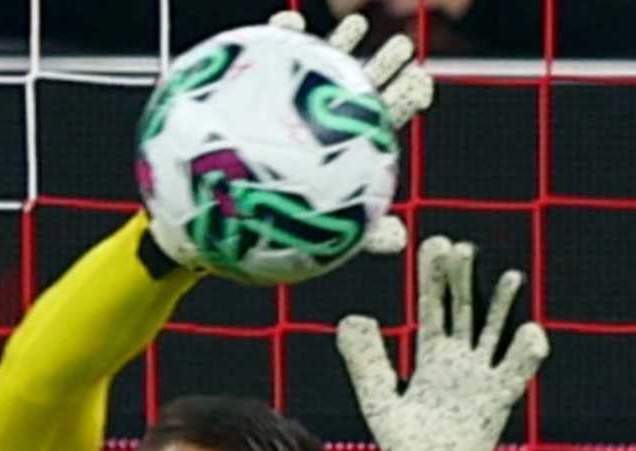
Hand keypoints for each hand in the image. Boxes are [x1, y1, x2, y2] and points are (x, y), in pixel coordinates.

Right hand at [265, 9, 432, 255]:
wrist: (212, 214)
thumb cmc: (264, 229)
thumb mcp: (318, 235)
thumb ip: (361, 234)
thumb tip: (401, 241)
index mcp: (344, 147)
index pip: (383, 118)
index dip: (406, 97)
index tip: (422, 80)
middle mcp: (319, 122)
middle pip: (361, 88)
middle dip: (385, 64)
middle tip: (402, 46)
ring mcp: (287, 105)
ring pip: (321, 70)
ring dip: (341, 44)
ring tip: (359, 23)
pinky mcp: (253, 93)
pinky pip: (269, 63)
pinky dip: (280, 41)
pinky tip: (290, 25)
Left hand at [336, 236, 550, 450]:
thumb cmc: (405, 444)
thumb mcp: (380, 399)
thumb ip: (366, 361)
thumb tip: (351, 317)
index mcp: (432, 356)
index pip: (434, 307)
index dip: (435, 278)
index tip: (436, 245)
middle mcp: (460, 361)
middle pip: (466, 311)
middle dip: (466, 281)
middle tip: (464, 247)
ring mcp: (482, 378)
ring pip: (495, 333)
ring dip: (503, 307)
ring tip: (509, 276)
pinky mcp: (498, 401)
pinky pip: (516, 372)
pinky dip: (525, 353)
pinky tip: (528, 330)